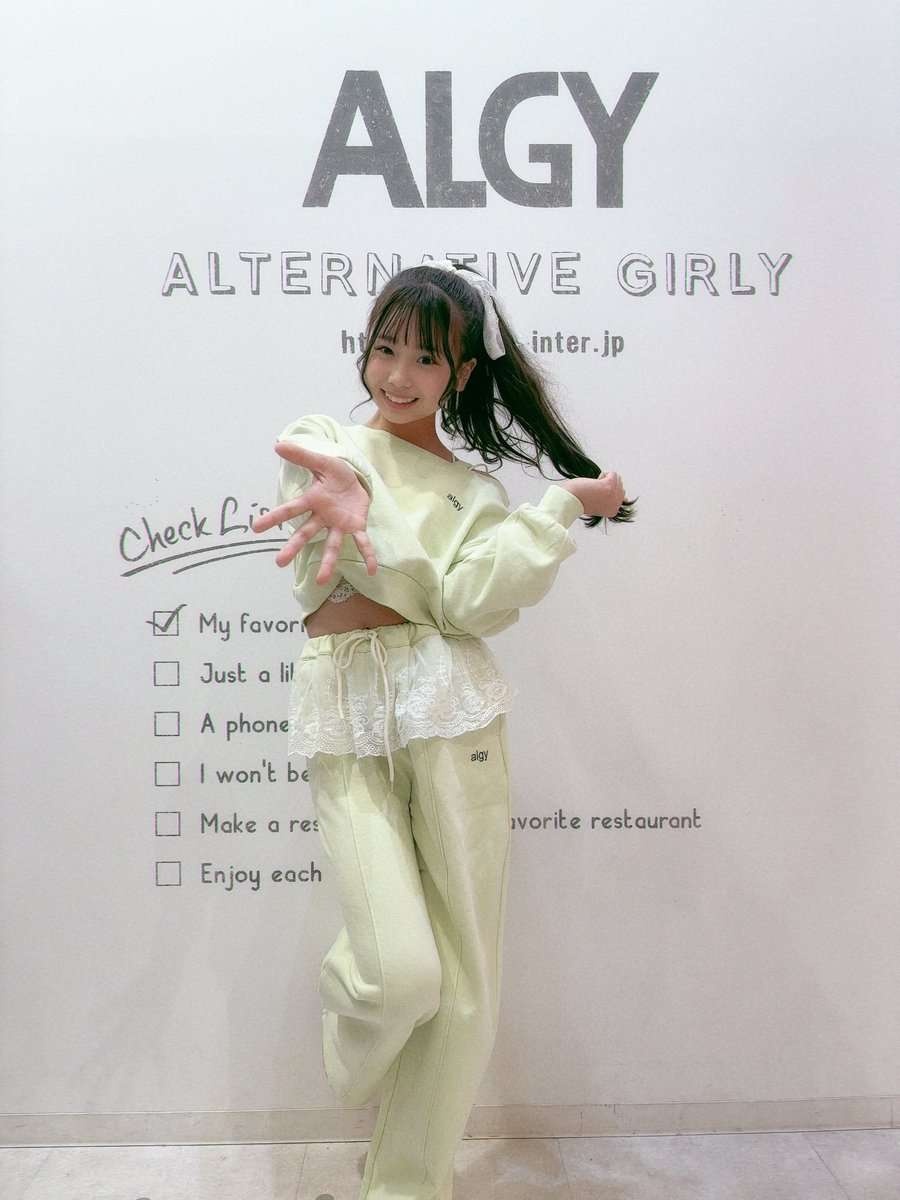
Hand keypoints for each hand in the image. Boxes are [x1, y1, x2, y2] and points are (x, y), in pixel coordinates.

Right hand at [252, 441, 378, 581]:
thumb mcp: (323, 462)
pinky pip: (362, 543)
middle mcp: (323, 517)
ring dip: (328, 562)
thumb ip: (302, 456)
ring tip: (321, 580)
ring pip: (331, 544)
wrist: (358, 480)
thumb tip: (278, 444)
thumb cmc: (337, 474)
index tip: (256, 528)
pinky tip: (372, 571)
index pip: (290, 510)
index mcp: (313, 501)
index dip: (273, 518)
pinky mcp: (356, 526)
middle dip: (293, 547)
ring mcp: (339, 524)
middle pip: (306, 533)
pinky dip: (368, 556)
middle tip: (278, 562)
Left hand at [561, 472, 625, 518]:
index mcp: (613, 511)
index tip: (596, 497)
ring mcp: (614, 495)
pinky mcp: (610, 485)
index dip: (607, 492)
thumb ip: (611, 501)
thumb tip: (626, 498)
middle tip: (594, 493)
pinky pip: (613, 473)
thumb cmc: (580, 500)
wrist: (570, 500)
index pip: (620, 495)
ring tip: (594, 488)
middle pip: (620, 486)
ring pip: (617, 479)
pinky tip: (595, 482)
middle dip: (608, 485)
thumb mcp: (598, 504)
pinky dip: (603, 474)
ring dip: (605, 480)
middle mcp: (616, 505)